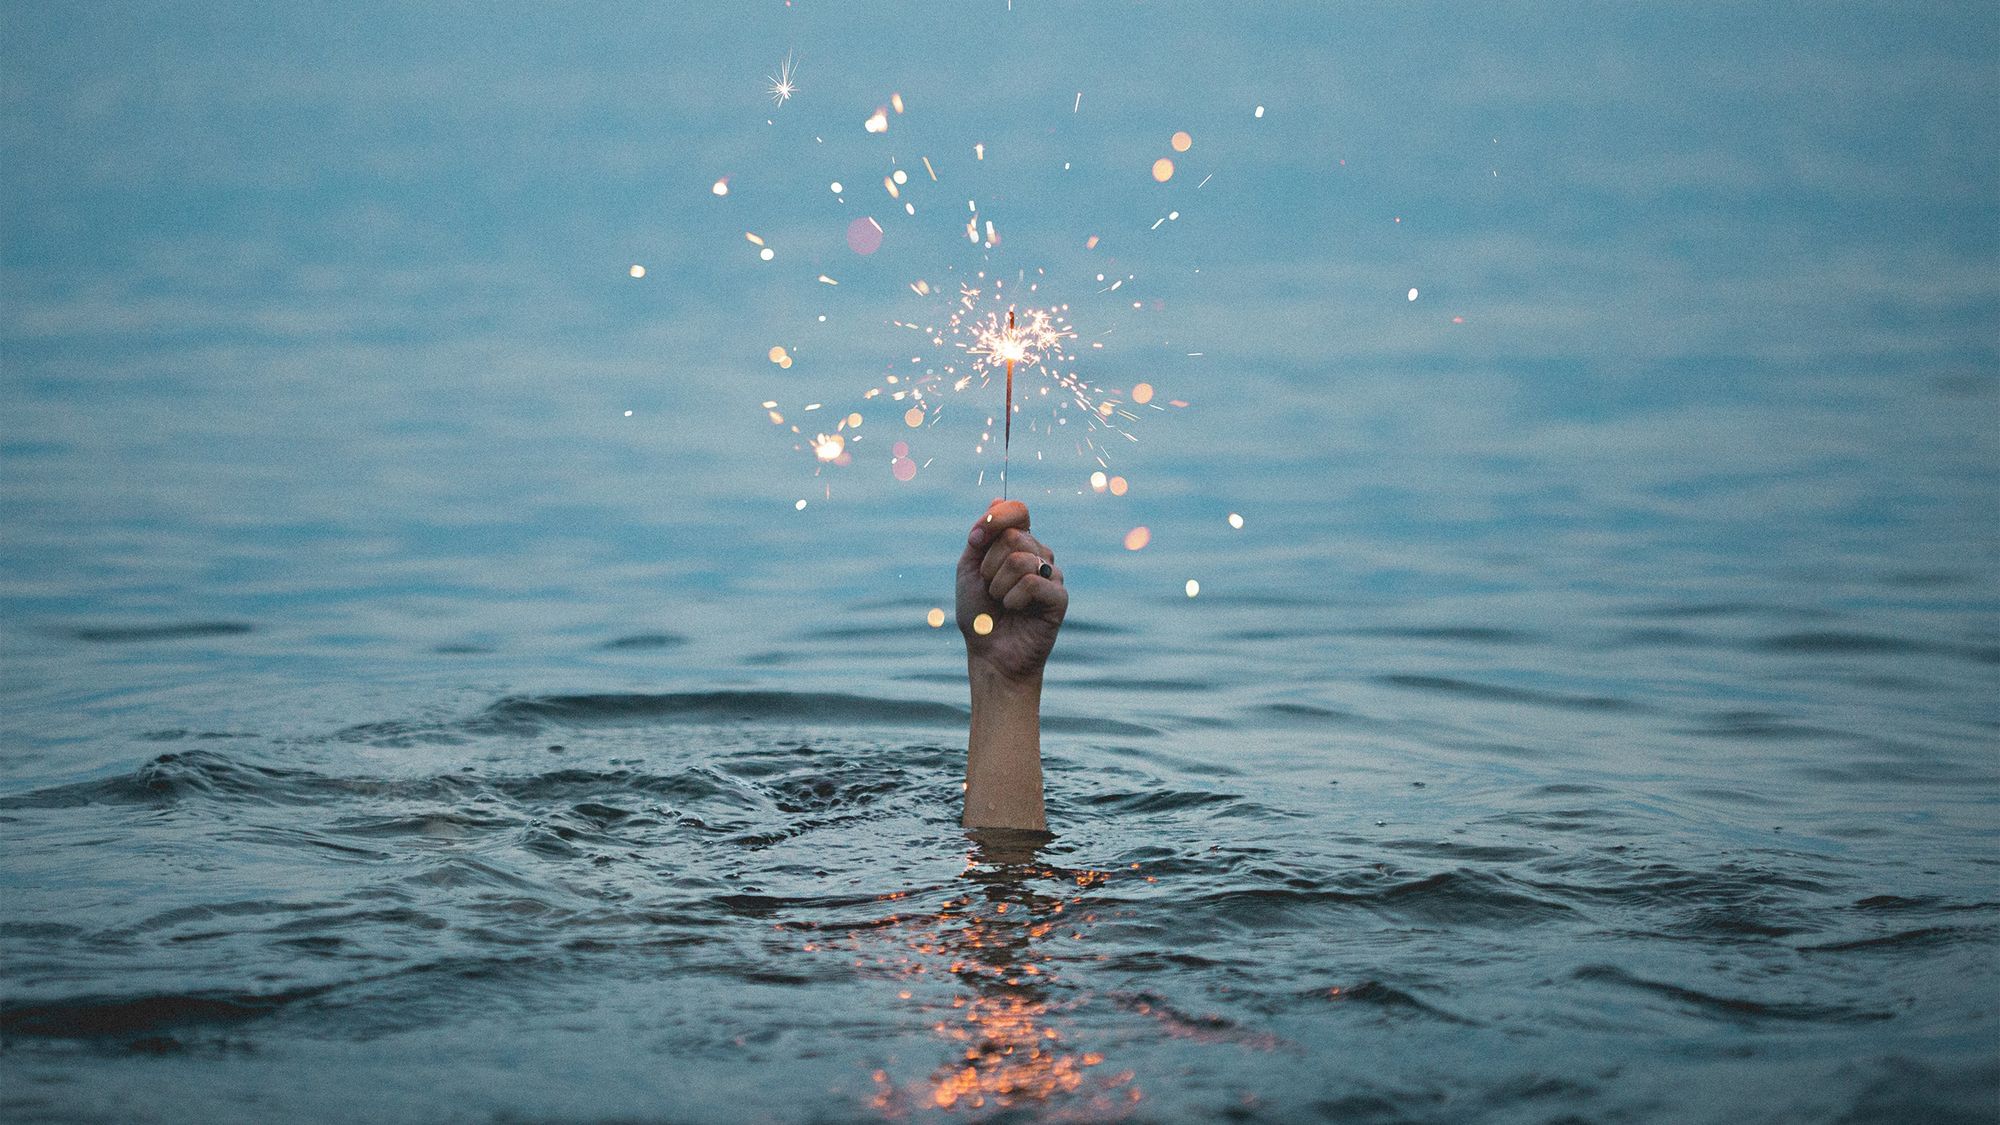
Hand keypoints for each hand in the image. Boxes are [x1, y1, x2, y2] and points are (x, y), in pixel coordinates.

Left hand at [956, 500, 1066, 683]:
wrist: (989, 654)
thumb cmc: (979, 614)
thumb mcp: (970, 569)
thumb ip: (982, 536)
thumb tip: (997, 499)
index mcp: (1019, 543)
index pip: (1017, 509)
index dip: (995, 519)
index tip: (975, 540)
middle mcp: (1039, 554)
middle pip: (1013, 536)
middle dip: (989, 565)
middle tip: (989, 587)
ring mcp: (1052, 575)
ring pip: (1021, 559)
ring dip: (998, 585)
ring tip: (1002, 602)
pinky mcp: (1060, 597)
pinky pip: (1032, 582)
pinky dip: (1013, 599)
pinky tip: (1016, 610)